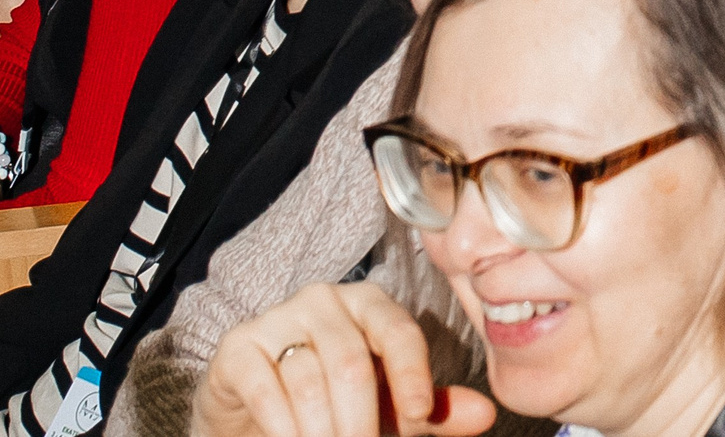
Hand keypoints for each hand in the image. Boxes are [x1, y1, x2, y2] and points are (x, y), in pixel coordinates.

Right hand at [196, 281, 496, 436]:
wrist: (257, 412)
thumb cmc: (336, 404)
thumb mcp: (388, 409)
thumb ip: (433, 410)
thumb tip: (485, 415)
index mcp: (370, 305)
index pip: (399, 331)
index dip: (413, 376)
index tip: (419, 417)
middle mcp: (325, 300)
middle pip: (353, 363)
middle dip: (362, 423)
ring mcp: (278, 318)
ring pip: (309, 382)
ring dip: (323, 433)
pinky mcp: (239, 347)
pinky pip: (267, 390)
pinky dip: (285, 429)